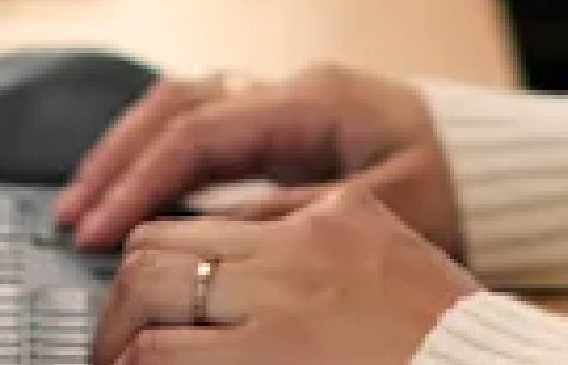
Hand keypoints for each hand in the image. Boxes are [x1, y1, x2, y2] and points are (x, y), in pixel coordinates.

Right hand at [58, 64, 461, 257]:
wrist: (501, 168)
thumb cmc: (455, 188)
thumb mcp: (378, 212)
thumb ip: (295, 217)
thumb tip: (209, 235)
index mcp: (315, 99)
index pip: (201, 132)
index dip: (141, 181)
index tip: (99, 231)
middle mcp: (293, 89)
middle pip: (179, 105)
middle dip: (118, 158)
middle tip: (72, 217)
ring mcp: (289, 102)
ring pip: (187, 107)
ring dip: (133, 152)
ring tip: (87, 205)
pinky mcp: (291, 125)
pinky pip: (210, 127)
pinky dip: (166, 156)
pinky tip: (139, 197)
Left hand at [98, 193, 481, 364]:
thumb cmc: (454, 350)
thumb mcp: (395, 280)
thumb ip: (329, 271)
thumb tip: (257, 297)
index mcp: (340, 217)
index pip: (221, 221)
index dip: (167, 264)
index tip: (148, 303)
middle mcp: (301, 246)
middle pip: (164, 246)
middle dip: (123, 300)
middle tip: (112, 348)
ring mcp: (281, 301)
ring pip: (146, 294)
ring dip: (119, 341)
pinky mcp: (267, 356)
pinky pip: (163, 357)